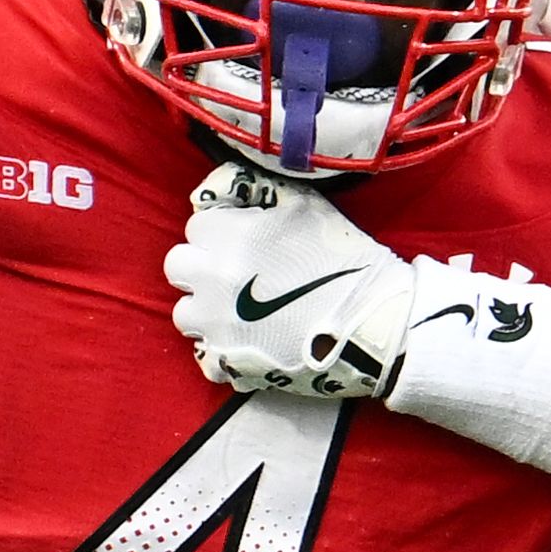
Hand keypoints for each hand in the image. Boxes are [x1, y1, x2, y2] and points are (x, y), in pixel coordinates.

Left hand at [166, 165, 421, 402]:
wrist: (373, 320)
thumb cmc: (344, 258)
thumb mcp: (305, 205)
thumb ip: (258, 190)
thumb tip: (222, 189)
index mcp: (231, 237)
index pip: (197, 225)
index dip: (220, 230)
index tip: (243, 239)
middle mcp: (214, 279)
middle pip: (178, 266)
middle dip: (201, 265)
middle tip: (232, 273)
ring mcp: (218, 325)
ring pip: (185, 313)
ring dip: (205, 309)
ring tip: (237, 310)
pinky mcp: (230, 362)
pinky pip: (206, 357)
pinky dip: (222, 351)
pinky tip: (247, 342)